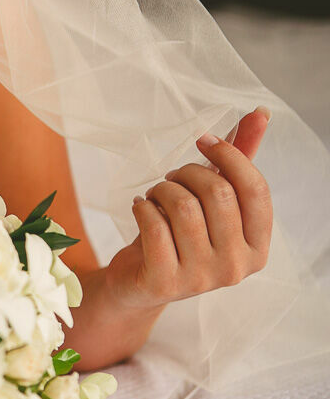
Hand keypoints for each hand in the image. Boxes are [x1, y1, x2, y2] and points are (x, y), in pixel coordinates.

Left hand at [105, 107, 272, 309]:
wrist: (138, 284)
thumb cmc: (179, 237)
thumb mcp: (210, 202)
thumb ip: (237, 160)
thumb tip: (259, 114)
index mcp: (257, 247)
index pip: (256, 190)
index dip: (229, 155)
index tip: (203, 141)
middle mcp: (236, 267)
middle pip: (218, 194)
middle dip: (187, 172)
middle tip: (171, 178)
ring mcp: (201, 278)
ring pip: (183, 207)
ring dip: (161, 189)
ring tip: (155, 194)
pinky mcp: (164, 282)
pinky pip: (153, 226)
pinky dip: (141, 207)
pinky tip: (139, 208)